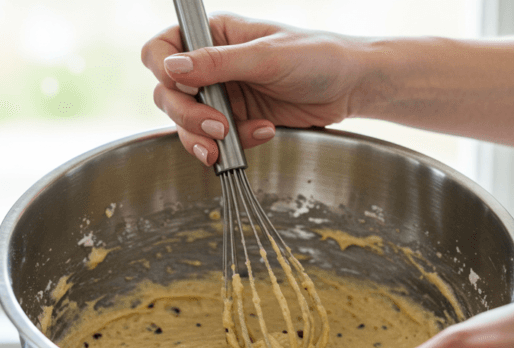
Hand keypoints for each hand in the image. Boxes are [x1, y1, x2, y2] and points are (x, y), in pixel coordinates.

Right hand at [141, 13, 365, 164]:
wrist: (352, 87)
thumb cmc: (317, 56)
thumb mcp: (266, 56)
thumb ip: (218, 63)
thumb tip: (172, 67)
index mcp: (213, 35)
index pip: (162, 50)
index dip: (163, 70)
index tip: (184, 87)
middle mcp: (211, 66)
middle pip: (168, 94)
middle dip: (188, 116)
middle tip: (218, 127)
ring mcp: (223, 96)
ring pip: (186, 124)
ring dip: (203, 138)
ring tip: (229, 143)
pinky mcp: (238, 123)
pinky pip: (216, 141)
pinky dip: (232, 146)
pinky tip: (262, 133)